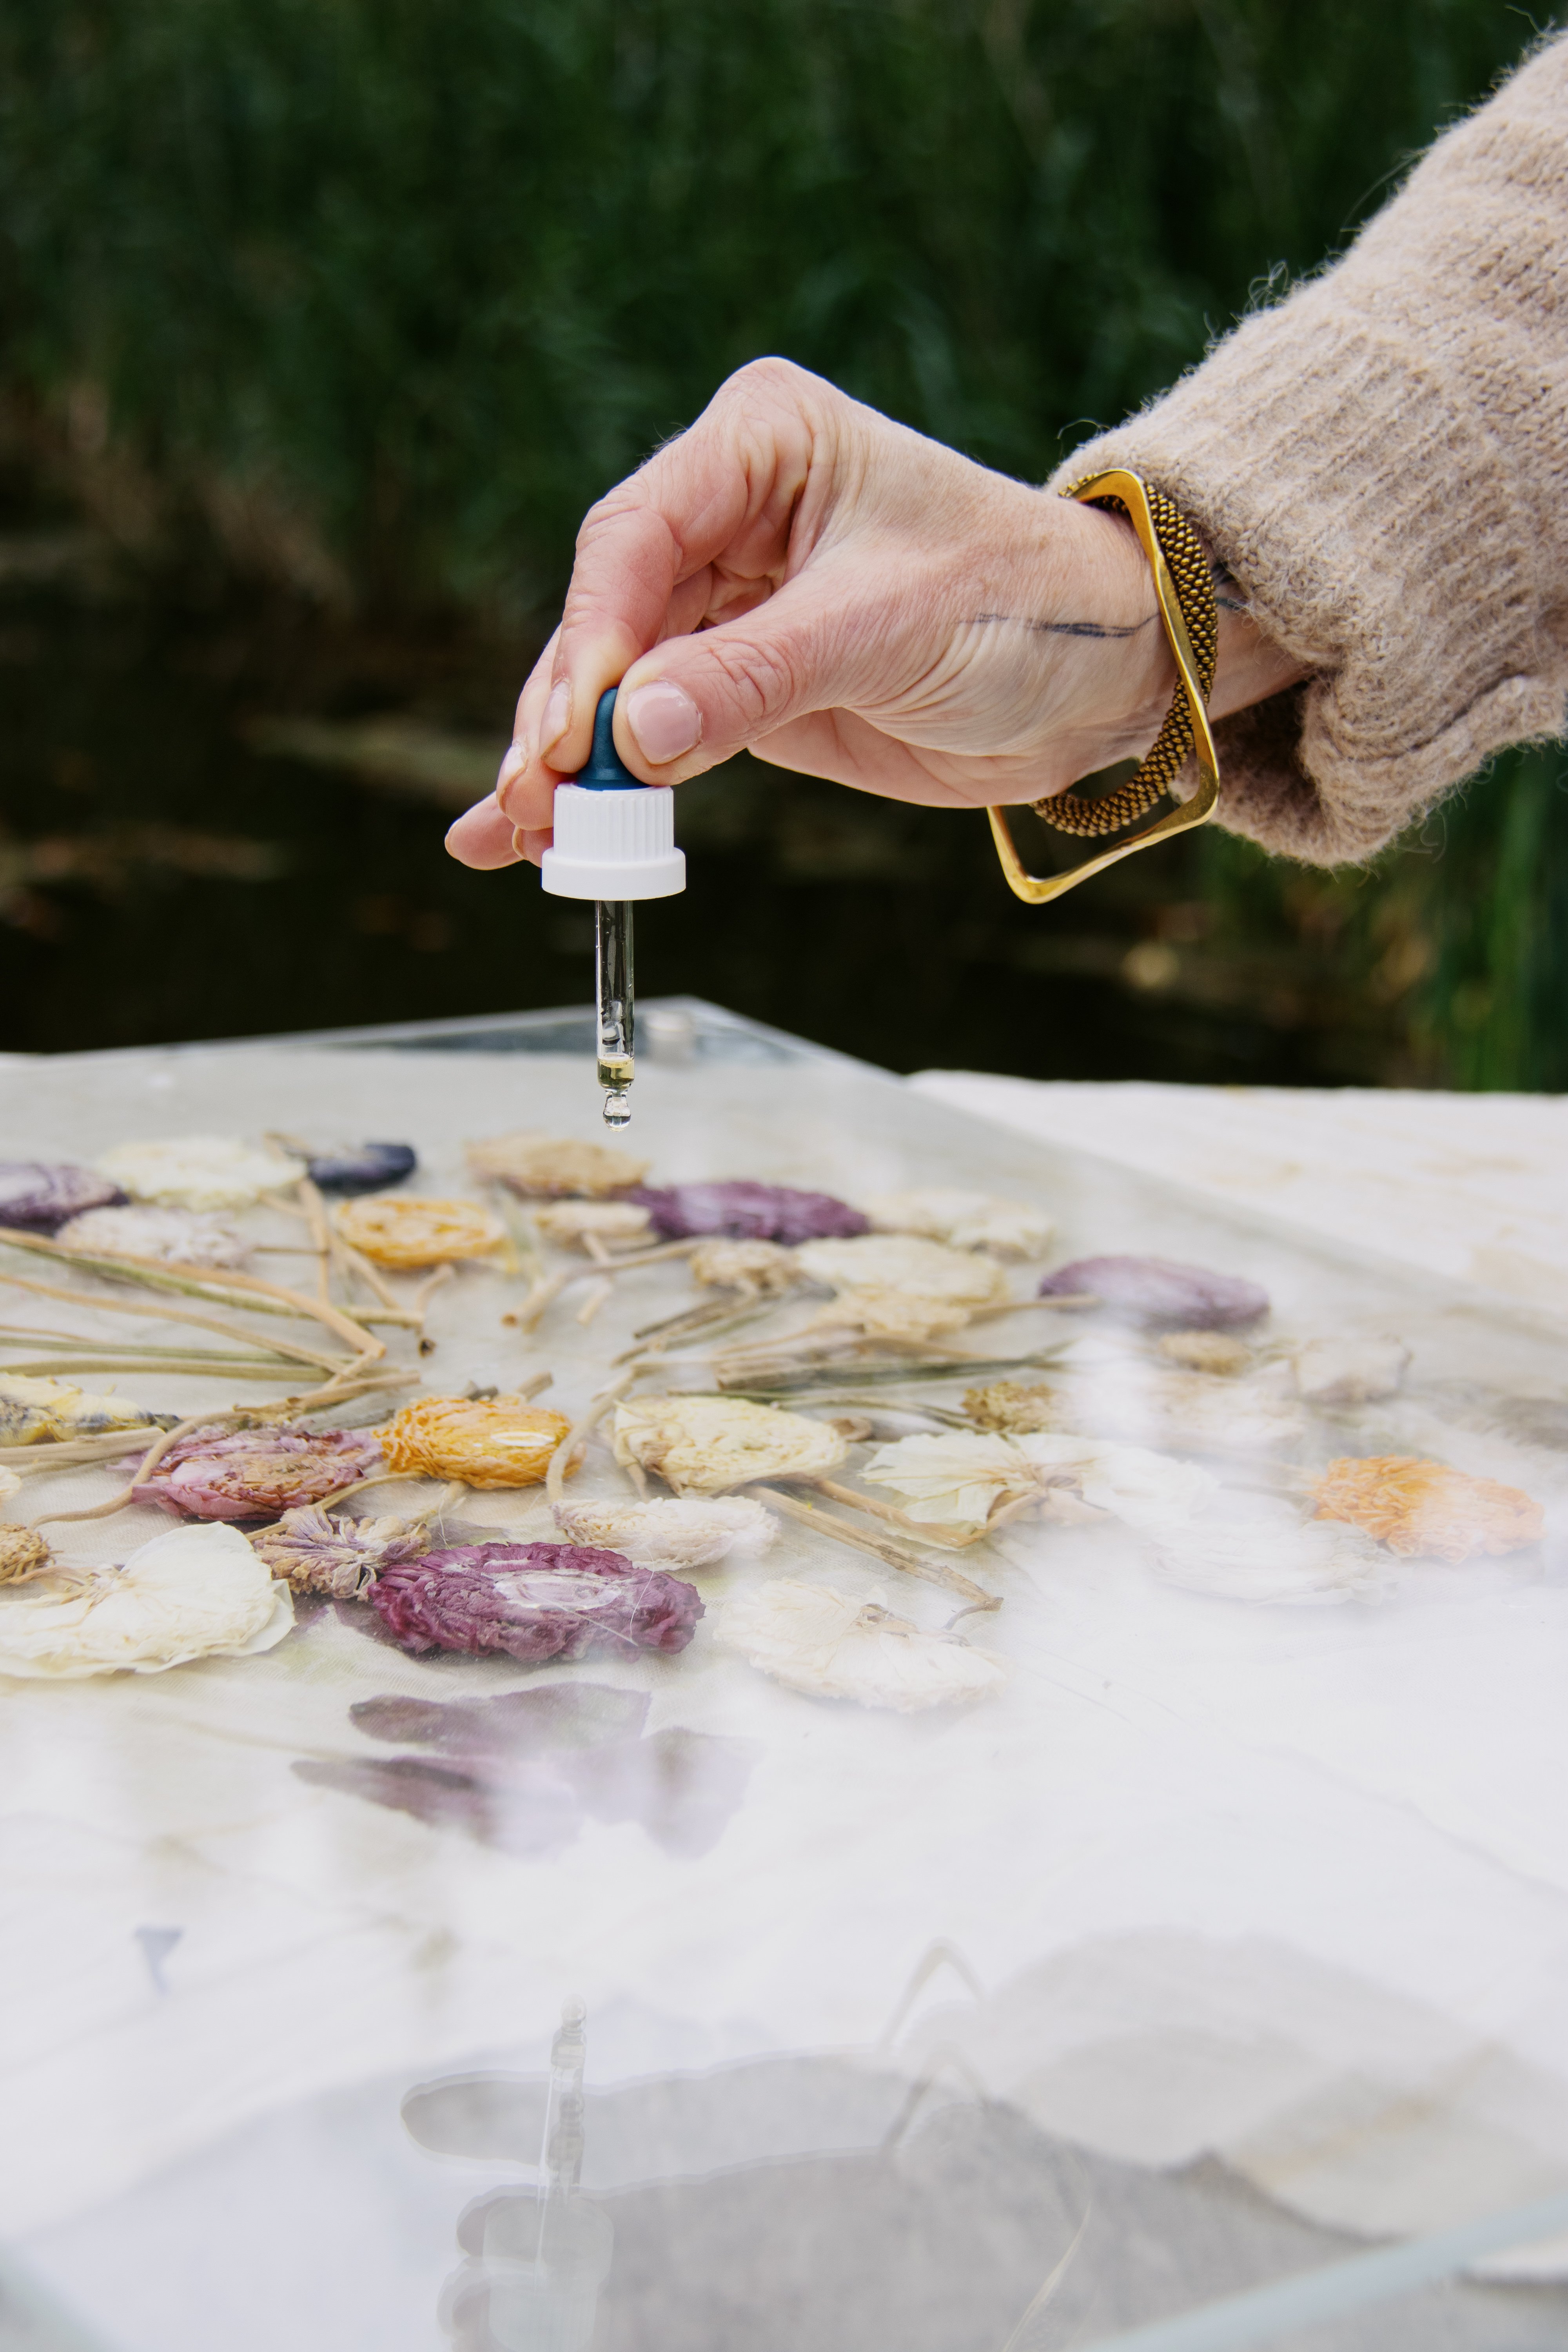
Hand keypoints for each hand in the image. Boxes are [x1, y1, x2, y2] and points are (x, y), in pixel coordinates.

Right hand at [446, 358, 1301, 868]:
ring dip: (562, 764)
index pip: (637, 537)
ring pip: (610, 684)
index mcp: (760, 446)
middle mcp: (725, 513)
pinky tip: (535, 836)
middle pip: (605, 616)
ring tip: (516, 837)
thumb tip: (632, 734)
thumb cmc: (1019, 604)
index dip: (595, 639)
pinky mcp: (733, 682)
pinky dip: (601, 785)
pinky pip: (647, 734)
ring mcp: (723, 602)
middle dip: (563, 717)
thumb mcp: (886, 632)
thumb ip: (754, 679)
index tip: (577, 734)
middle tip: (533, 805)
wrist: (1097, 671)